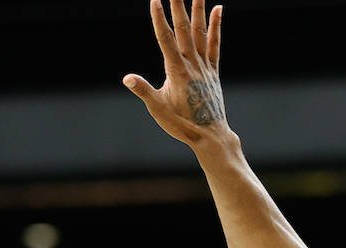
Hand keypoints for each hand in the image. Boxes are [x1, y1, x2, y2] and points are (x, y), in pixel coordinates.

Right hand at [122, 0, 226, 147]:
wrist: (210, 136)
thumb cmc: (182, 125)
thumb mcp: (159, 110)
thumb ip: (144, 91)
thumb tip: (127, 79)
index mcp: (176, 71)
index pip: (165, 39)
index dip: (159, 18)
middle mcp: (191, 64)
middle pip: (182, 28)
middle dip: (177, 4)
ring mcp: (204, 66)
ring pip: (200, 31)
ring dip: (198, 8)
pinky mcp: (212, 71)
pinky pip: (214, 43)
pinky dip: (216, 25)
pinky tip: (218, 8)